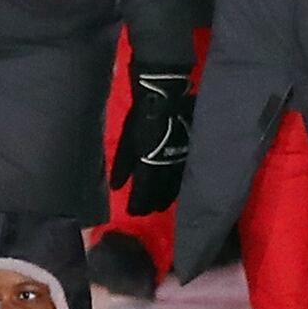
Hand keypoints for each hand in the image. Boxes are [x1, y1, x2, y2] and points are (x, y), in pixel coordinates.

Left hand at [110, 67, 194, 213]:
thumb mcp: (127, 142)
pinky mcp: (190, 153)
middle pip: (160, 194)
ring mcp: (180, 161)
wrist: (166, 97)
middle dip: (153, 204)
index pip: (144, 193)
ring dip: (167, 197)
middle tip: (148, 211)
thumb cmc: (141, 117)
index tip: (133, 212)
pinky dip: (179, 184)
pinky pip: (185, 174)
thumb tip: (117, 187)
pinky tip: (177, 188)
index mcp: (149, 166)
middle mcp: (167, 169)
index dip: (138, 204)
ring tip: (161, 206)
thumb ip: (123, 166)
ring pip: (175, 186)